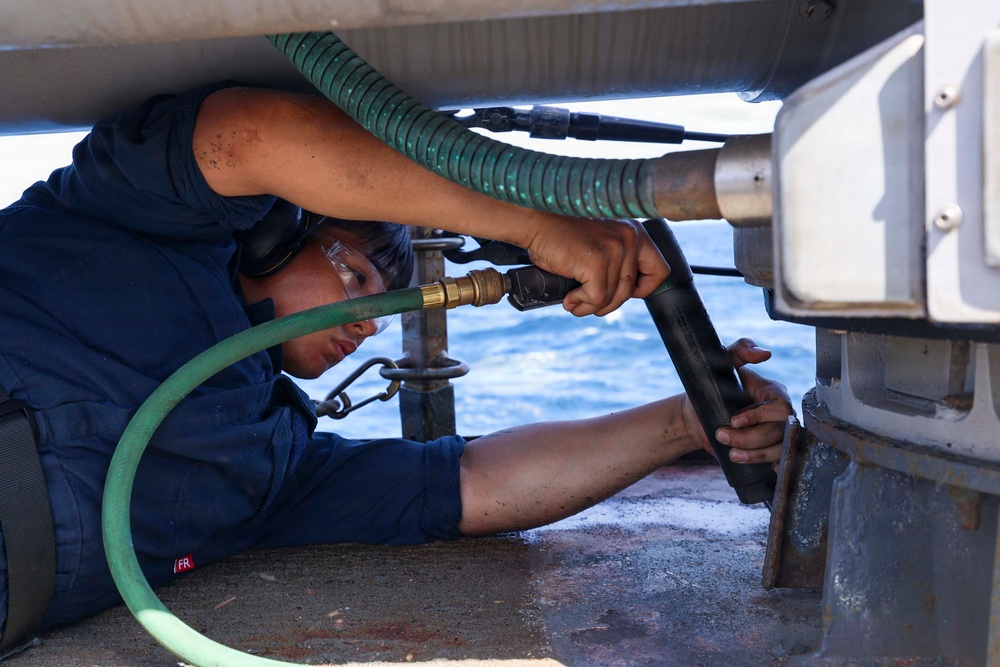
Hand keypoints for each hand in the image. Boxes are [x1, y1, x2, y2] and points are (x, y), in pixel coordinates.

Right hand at [524, 217, 668, 316]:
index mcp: (634, 233)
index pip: (659, 270)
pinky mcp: (597, 262)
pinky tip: (569, 299)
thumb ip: (617, 263)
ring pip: (611, 297)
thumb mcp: (600, 244)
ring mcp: (615, 249)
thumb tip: (621, 296)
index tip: (623, 293)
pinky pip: (596, 298)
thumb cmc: (561, 235)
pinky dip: (581, 304)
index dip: (643, 289)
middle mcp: (630, 238)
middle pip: (629, 290)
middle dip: (608, 303)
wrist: (536, 222)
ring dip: (591, 307)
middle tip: (587, 302)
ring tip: (574, 302)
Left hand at [682, 338, 793, 470]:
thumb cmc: (711, 386)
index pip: (780, 408)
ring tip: (731, 454)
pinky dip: (768, 465)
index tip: (734, 421)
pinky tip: (752, 464)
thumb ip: (741, 350)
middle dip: (750, 438)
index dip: (759, 417)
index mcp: (773, 393)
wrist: (697, 414)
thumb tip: (764, 353)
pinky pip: (779, 462)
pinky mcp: (770, 450)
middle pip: (779, 432)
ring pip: (780, 450)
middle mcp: (780, 414)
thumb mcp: (723, 362)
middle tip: (723, 436)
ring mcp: (777, 434)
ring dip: (755, 455)